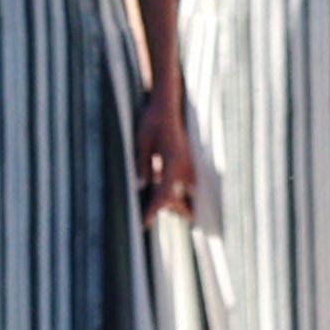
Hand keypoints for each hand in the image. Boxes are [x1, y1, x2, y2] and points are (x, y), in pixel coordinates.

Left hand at [136, 88, 193, 218]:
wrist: (166, 107)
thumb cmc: (152, 121)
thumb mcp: (141, 140)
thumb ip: (142, 163)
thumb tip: (140, 186)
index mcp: (173, 161)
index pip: (165, 193)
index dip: (154, 210)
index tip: (145, 222)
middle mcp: (185, 167)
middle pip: (178, 201)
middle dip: (165, 209)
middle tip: (145, 212)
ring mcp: (189, 168)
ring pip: (184, 198)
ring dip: (171, 203)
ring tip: (151, 203)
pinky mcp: (187, 167)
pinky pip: (183, 189)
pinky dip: (172, 195)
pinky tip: (157, 191)